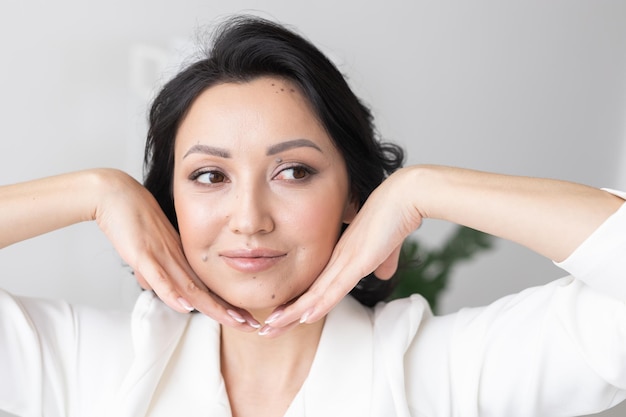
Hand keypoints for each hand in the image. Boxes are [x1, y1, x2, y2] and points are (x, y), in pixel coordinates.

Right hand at [93, 169, 258, 330]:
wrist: (117, 195)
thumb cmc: (133, 219)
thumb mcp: (146, 251)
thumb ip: (151, 270)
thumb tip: (150, 287)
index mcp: (180, 259)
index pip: (207, 288)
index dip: (226, 306)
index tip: (245, 319)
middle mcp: (177, 259)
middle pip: (206, 292)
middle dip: (230, 311)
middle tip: (252, 325)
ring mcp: (162, 256)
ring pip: (190, 287)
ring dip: (212, 306)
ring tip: (233, 320)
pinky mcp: (144, 253)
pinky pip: (160, 276)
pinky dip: (172, 293)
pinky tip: (186, 307)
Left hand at [262, 167, 422, 336]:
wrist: (405, 196)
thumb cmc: (396, 216)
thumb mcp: (387, 246)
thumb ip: (383, 261)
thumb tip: (382, 273)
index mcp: (342, 255)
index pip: (316, 286)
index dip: (299, 304)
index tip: (282, 318)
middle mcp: (338, 258)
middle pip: (307, 293)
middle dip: (286, 314)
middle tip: (266, 330)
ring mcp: (345, 259)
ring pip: (314, 294)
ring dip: (292, 314)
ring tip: (270, 329)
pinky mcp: (357, 260)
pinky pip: (335, 288)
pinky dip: (319, 304)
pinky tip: (304, 318)